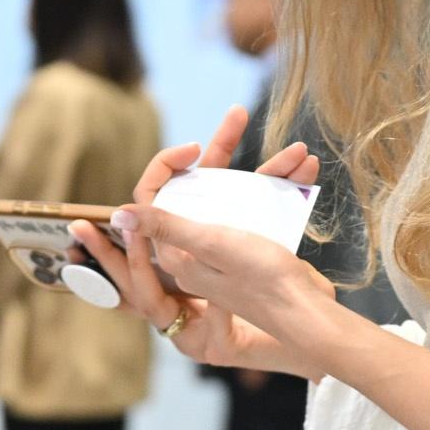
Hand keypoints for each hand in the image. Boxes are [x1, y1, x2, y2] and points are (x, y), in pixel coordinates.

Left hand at [65, 105, 327, 377]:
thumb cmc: (258, 282)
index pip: (154, 199)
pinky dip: (287, 188)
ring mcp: (230, 244)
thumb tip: (120, 214)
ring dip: (271, 169)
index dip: (167, 166)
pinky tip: (307, 172)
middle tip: (237, 116)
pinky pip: (267, 206)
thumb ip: (166, 228)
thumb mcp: (209, 248)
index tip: (194, 148)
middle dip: (224, 148)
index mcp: (177, 250)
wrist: (309, 313)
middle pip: (201, 186)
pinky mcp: (258, 245)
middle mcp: (199, 245)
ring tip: (300, 154)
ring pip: (242, 192)